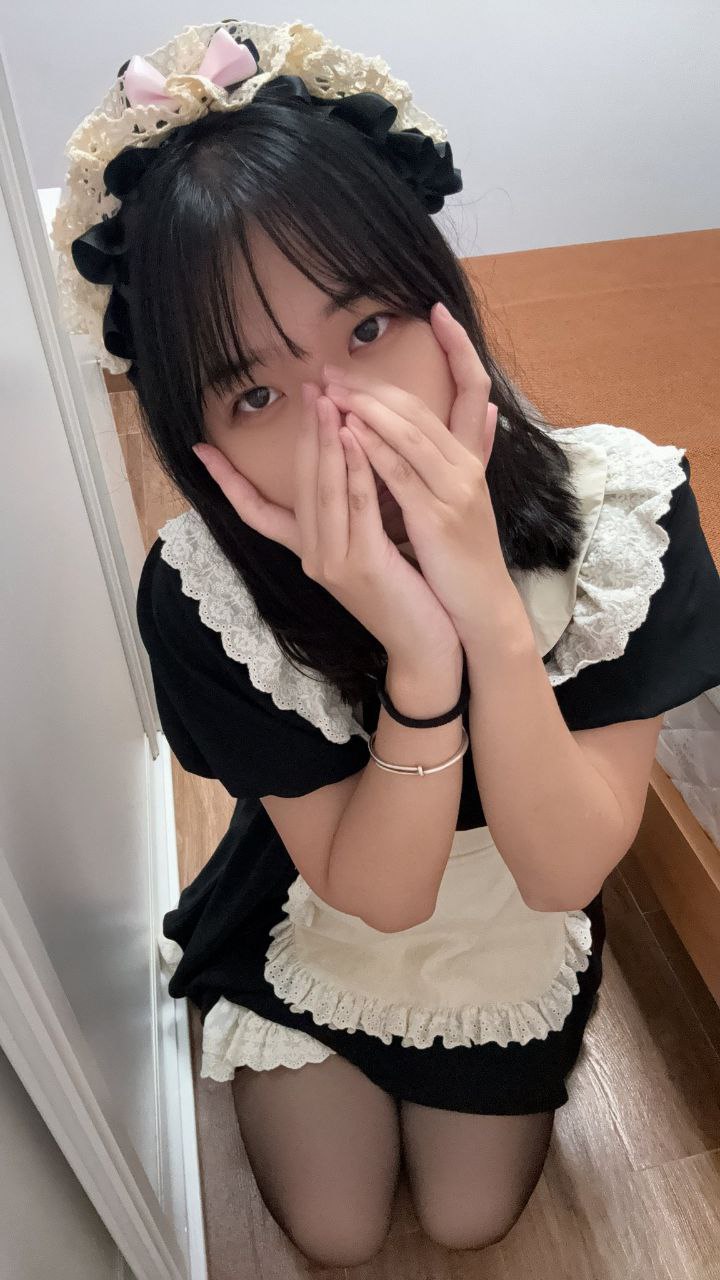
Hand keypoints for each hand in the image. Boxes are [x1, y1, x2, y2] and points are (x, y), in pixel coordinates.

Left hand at [321, 302, 506, 634]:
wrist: (480, 607)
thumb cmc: (463, 556)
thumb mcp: (468, 498)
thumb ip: (473, 451)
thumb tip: (489, 410)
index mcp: (470, 459)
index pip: (472, 385)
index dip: (460, 345)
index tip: (438, 308)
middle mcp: (466, 467)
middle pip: (419, 407)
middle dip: (374, 384)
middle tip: (332, 368)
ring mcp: (454, 490)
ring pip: (408, 433)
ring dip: (365, 407)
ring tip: (328, 390)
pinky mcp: (437, 517)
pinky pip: (399, 474)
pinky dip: (372, 450)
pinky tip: (346, 433)